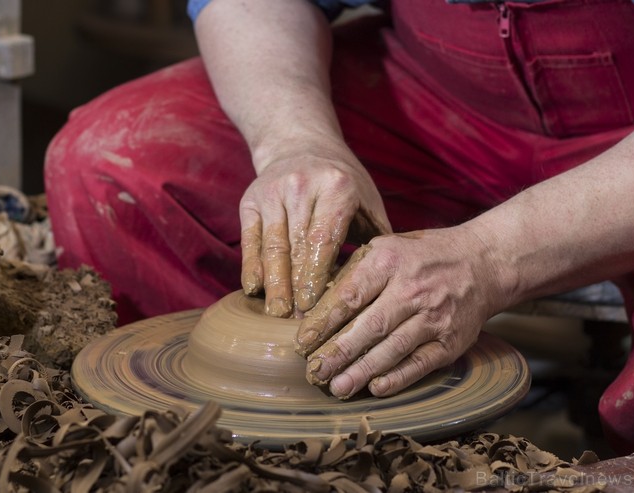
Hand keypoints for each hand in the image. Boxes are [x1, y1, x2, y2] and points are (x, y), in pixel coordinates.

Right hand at [240, 142, 390, 316]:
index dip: (318, 276)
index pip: (325, 240)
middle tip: (299, 323)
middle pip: (297, 247)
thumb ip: (376, 240)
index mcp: (337, 187)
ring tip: (277, 315)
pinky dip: (252, 266)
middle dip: (297, 288)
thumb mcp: (367, 203)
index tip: (316, 308)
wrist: (301, 144)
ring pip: (272, 246)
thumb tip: (383, 287)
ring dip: (274, 284)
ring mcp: (273, 192)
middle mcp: (302, 186)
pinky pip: (251, 239)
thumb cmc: (343, 184)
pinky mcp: (251, 200)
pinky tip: (254, 291)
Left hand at [294, 227, 507, 398]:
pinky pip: (420, 363)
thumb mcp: (388, 247)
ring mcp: (434, 317)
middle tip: (314, 372)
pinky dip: (398, 378)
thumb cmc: (424, 256)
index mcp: (389, 262)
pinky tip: (376, 388)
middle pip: (369, 325)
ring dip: (362, 371)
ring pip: (392, 348)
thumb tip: (316, 303)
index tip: (302, 342)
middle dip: (338, 352)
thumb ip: (355, 272)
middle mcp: (412, 289)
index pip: (349, 295)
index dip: (322, 321)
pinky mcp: (451, 340)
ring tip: (337, 387)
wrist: (484, 263)